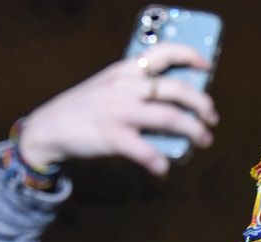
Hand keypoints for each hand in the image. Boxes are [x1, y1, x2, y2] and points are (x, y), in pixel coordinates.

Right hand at [17, 43, 218, 175]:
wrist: (49, 127)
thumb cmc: (84, 109)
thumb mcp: (108, 86)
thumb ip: (135, 88)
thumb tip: (173, 101)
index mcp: (125, 70)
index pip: (163, 53)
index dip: (189, 56)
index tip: (205, 66)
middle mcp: (125, 87)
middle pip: (176, 90)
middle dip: (202, 105)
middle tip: (211, 118)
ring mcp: (119, 112)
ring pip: (170, 118)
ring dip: (194, 131)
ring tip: (203, 140)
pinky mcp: (113, 137)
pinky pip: (145, 151)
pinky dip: (160, 162)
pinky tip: (164, 169)